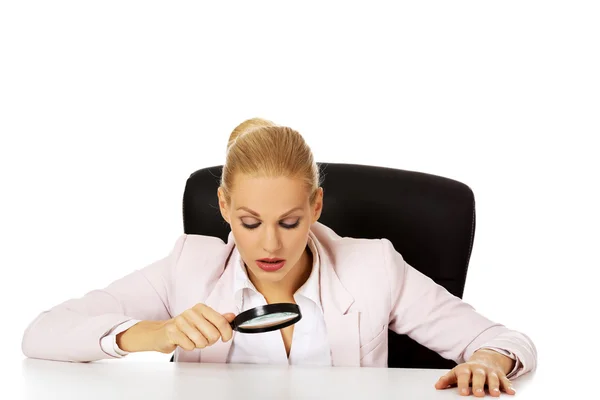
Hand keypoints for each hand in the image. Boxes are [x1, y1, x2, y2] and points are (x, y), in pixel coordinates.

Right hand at [117, 304, 235, 353]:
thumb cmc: (184, 327)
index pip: (221, 322)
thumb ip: (219, 319)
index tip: (225, 338)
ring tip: (193, 340)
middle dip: (210, 341)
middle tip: (203, 339)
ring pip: (201, 341)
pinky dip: (189, 347)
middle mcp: (191, 312)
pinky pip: (189, 346)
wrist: (160, 332)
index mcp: (201, 308)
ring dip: (199, 345)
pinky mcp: (172, 332)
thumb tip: (232, 317)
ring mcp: (181, 321)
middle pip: (213, 334)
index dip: (227, 333)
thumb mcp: (203, 320)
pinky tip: (184, 341)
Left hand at [434, 349, 515, 396]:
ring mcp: (490, 371)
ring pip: (493, 378)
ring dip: (494, 385)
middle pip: (479, 376)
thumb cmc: (468, 370)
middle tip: (478, 394)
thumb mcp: (457, 372)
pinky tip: (510, 392)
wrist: (485, 359)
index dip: (463, 384)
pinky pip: (505, 380)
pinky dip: (508, 386)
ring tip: (495, 394)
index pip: (464, 375)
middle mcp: (479, 369)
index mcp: (466, 368)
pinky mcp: (500, 375)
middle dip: (479, 385)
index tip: (463, 393)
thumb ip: (447, 379)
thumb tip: (437, 386)